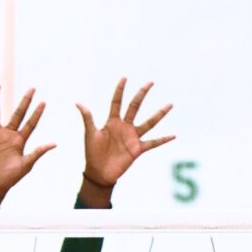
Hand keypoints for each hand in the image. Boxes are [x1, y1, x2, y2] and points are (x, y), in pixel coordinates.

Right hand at [0, 87, 54, 207]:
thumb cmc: (11, 177)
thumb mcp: (27, 164)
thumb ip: (38, 152)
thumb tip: (55, 144)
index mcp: (20, 140)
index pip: (31, 123)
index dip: (37, 113)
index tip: (44, 102)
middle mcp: (9, 134)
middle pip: (18, 113)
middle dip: (25, 101)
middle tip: (33, 88)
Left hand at [76, 79, 174, 202]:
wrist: (99, 173)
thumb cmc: (93, 153)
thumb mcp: (90, 134)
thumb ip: (87, 118)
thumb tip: (78, 102)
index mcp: (112, 121)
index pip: (116, 102)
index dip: (120, 90)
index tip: (125, 78)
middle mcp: (124, 127)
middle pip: (135, 106)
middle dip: (142, 94)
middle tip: (151, 82)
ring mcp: (132, 137)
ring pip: (148, 123)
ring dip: (159, 114)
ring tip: (169, 105)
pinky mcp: (138, 149)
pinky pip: (153, 143)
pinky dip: (163, 140)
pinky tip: (173, 135)